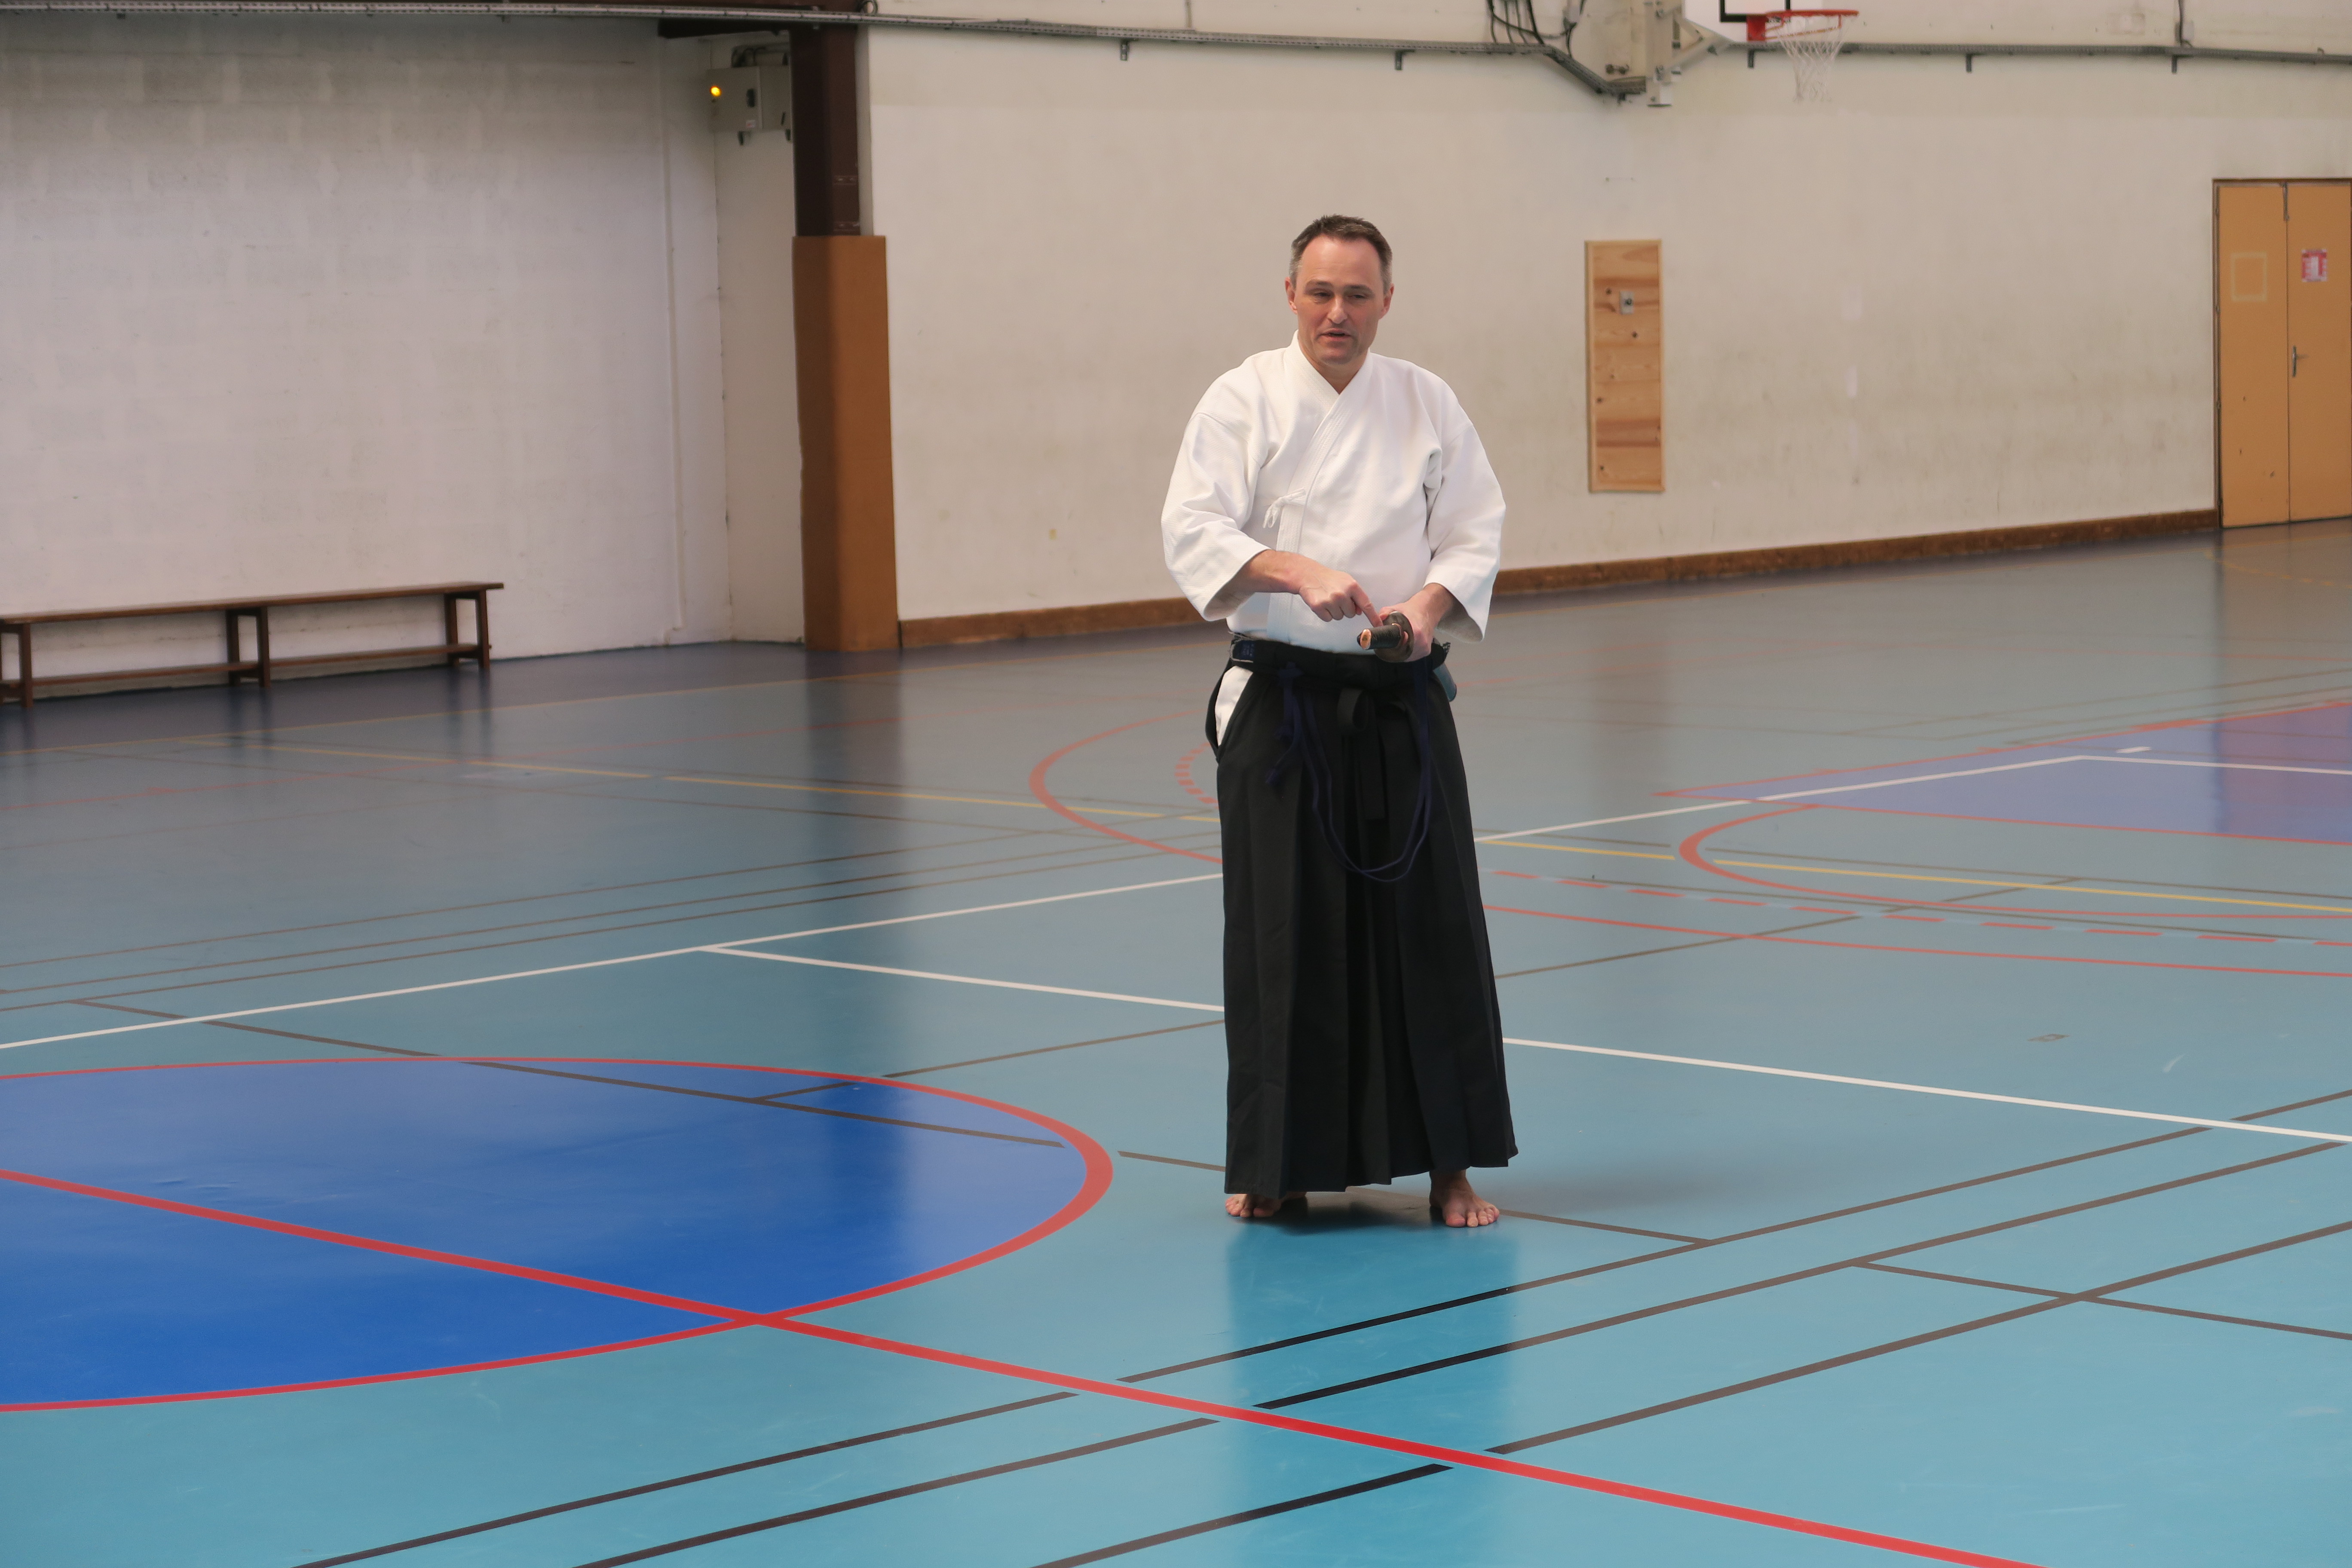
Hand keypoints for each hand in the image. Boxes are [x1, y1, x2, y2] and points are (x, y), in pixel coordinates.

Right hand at [1226, 550, 1379, 624]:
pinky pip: (1328, 619)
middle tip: (1336, 598)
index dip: (1372, 617)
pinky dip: (1325, 614)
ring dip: (1334, 611)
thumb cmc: (1329, 578)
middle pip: (1350, 614)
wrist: (1307, 575)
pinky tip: (1321, 603)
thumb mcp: (1346, 581)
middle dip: (1344, 609)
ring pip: (1339, 617)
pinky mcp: (1319, 607)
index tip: (1378, 626)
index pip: (1366, 605)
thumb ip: (1356, 596)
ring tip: (1327, 599)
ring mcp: (1331, 601)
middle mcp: (1343, 594)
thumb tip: (1359, 612)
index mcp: (1352, 586)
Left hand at [1373, 583, 1455, 660]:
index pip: (1400, 646)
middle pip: (1402, 653)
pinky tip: (1406, 643)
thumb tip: (1379, 619)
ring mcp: (1424, 648)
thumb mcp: (1396, 608)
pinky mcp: (1426, 651)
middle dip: (1394, 649)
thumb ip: (1385, 613)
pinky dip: (1407, 652)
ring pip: (1407, 657)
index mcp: (1416, 632)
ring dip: (1401, 651)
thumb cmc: (1413, 611)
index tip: (1389, 641)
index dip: (1392, 645)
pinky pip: (1412, 656)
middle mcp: (1422, 642)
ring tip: (1399, 641)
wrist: (1427, 611)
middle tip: (1392, 641)